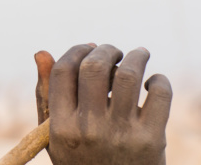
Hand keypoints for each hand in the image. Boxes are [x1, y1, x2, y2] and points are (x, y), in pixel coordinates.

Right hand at [35, 44, 171, 164]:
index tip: (87, 47)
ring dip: (135, 56)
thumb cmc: (80, 160)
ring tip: (138, 54)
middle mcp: (88, 129)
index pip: (63, 71)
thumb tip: (41, 52)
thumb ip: (45, 94)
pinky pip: (159, 94)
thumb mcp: (54, 134)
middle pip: (94, 68)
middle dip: (105, 50)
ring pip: (127, 75)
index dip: (76, 50)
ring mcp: (121, 134)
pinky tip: (151, 83)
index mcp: (61, 126)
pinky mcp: (151, 139)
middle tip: (113, 51)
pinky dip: (158, 80)